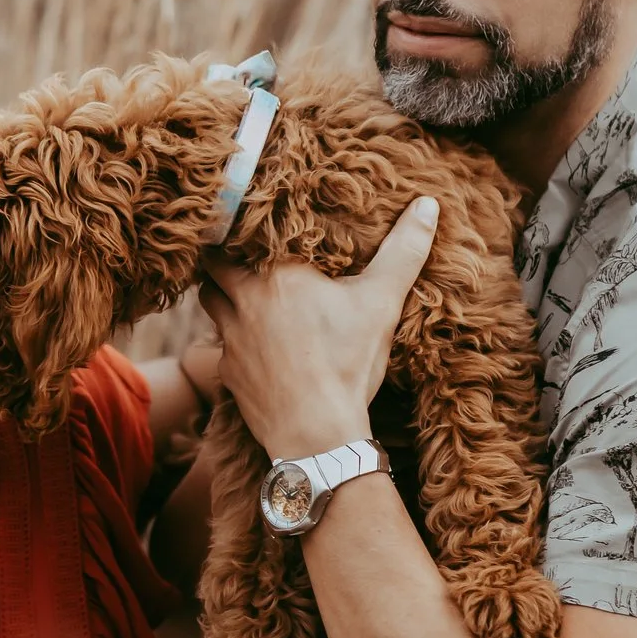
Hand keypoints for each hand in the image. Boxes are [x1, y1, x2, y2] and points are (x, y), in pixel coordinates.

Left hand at [199, 197, 439, 457]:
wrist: (317, 433)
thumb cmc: (347, 363)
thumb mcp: (382, 303)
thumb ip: (403, 251)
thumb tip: (427, 205)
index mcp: (277, 275)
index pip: (239, 237)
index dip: (237, 228)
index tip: (244, 221)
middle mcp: (243, 301)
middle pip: (212, 267)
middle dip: (220, 259)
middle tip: (235, 253)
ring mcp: (231, 339)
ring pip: (209, 302)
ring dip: (220, 295)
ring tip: (239, 291)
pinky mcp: (228, 372)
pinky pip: (218, 346)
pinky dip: (229, 340)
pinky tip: (250, 343)